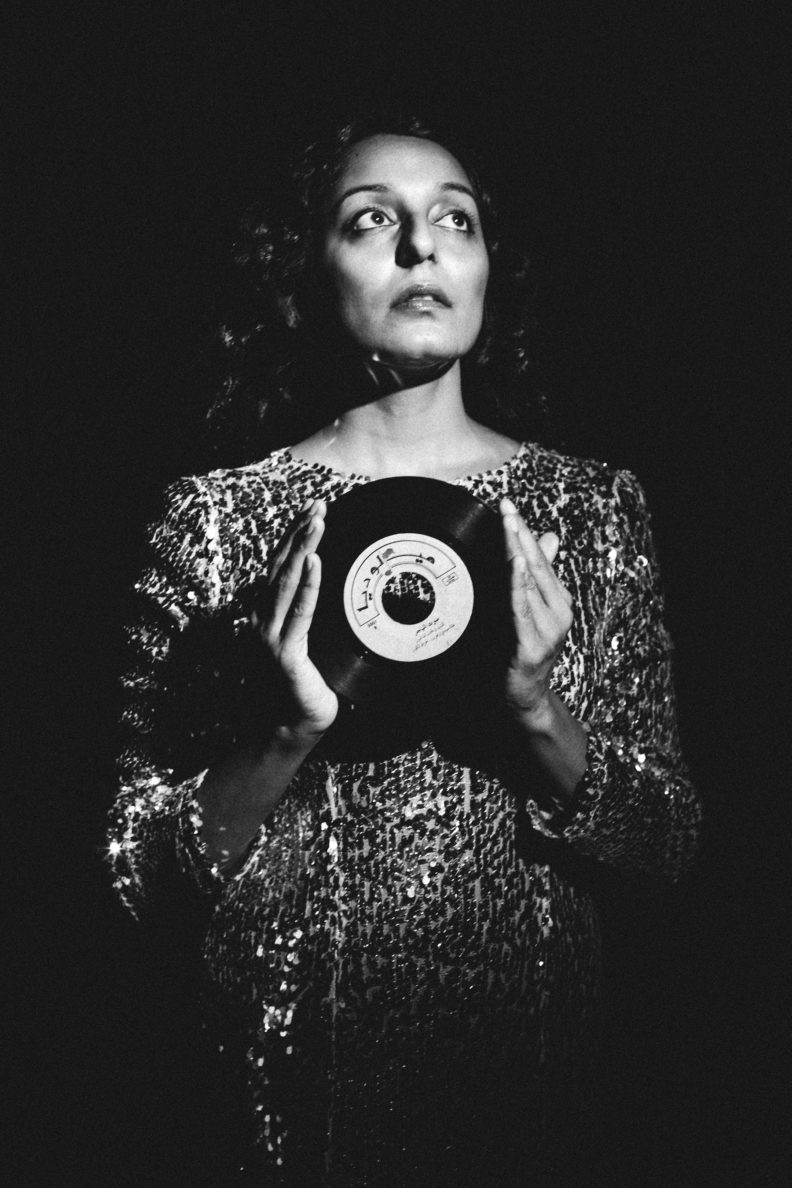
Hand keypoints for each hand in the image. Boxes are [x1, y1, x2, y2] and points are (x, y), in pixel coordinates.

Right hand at [251, 499, 338, 741]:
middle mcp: (262, 621)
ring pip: (287, 581)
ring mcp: (270, 637)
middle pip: (282, 566)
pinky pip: (299, 613)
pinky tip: (315, 563)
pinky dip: (308, 585)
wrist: (290, 728)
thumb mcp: (312, 644)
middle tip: (318, 505)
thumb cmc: (304, 687)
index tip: (312, 512)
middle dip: (300, 533)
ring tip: (317, 521)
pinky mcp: (285, 653)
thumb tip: (341, 589)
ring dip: (303, 548)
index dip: (295, 538)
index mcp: (268, 616)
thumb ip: (314, 618)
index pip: (282, 568)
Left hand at [500, 497, 573, 723]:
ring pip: (528, 582)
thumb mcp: (533, 609)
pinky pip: (520, 608)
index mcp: (560, 600)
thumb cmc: (524, 651)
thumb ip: (539, 575)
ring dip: (517, 550)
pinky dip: (518, 583)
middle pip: (536, 565)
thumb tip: (549, 536)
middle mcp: (559, 612)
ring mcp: (548, 629)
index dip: (525, 530)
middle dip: (519, 532)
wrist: (525, 696)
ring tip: (510, 524)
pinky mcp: (531, 644)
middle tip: (507, 506)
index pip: (541, 558)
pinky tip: (516, 562)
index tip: (510, 506)